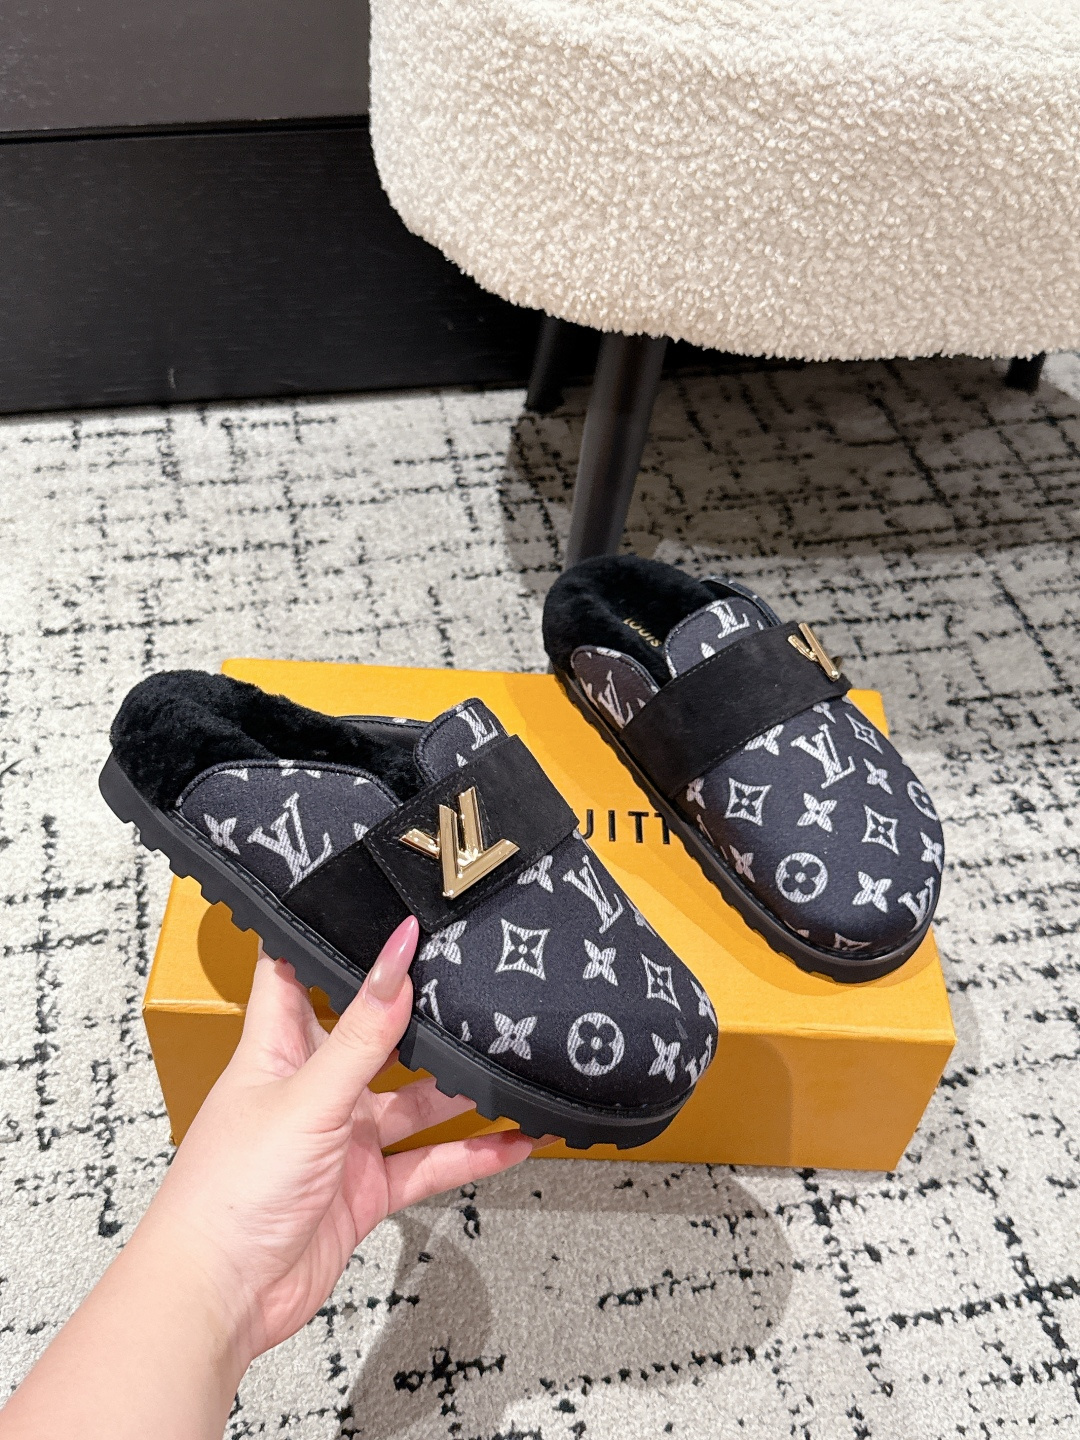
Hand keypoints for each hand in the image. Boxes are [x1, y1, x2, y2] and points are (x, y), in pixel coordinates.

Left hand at [137, 915, 538, 1368]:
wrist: (220, 1297)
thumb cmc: (229, 1192)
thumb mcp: (308, 1097)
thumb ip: (362, 1032)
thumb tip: (395, 957)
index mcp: (277, 1050)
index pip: (296, 974)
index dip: (331, 940)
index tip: (375, 907)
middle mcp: (311, 1089)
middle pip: (374, 1037)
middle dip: (419, 1015)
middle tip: (472, 982)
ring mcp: (340, 1141)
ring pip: (412, 1103)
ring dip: (459, 1090)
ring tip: (511, 1061)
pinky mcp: (363, 1190)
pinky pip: (427, 1164)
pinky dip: (471, 1156)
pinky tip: (513, 1143)